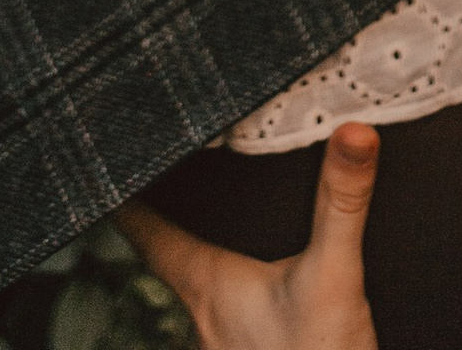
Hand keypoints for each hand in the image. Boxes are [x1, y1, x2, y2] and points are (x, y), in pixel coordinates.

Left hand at [118, 123, 380, 349]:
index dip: (126, 200)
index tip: (108, 167)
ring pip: (195, 292)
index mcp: (208, 285)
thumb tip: (353, 132)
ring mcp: (227, 345)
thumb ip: (341, 203)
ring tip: (199, 222)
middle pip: (166, 260)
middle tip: (157, 178)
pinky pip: (227, 316)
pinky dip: (229, 289)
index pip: (148, 235)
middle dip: (162, 221)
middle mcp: (205, 316)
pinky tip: (254, 285)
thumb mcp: (334, 277)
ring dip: (196, 258)